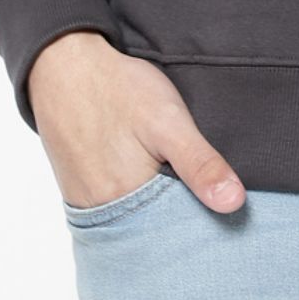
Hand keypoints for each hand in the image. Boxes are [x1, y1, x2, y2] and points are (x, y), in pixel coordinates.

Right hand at [29, 30, 245, 213]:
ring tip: (173, 179)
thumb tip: (235, 204)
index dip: (203, 220)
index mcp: (128, 202)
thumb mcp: (169, 120)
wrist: (64, 65)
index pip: (176, 234)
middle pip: (154, 230)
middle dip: (180, 215)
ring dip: (157, 207)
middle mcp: (103, 213)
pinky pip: (115, 207)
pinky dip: (135, 198)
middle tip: (198, 187)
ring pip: (135, 219)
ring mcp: (87, 203)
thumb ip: (200, 163)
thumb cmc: (119, 89)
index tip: (225, 207)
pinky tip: (147, 175)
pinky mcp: (79, 190)